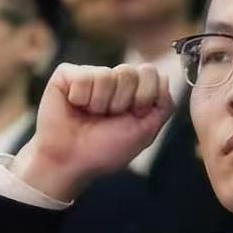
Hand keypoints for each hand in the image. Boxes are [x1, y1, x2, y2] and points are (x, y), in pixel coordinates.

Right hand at [12, 63, 172, 200]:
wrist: (70, 161)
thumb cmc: (105, 150)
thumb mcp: (145, 132)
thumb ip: (163, 105)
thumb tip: (165, 77)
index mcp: (133, 91)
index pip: (151, 74)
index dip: (144, 98)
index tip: (132, 117)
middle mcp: (113, 80)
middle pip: (130, 71)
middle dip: (121, 102)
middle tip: (107, 118)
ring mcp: (90, 75)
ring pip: (107, 75)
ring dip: (99, 104)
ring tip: (89, 115)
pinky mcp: (67, 74)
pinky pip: (84, 76)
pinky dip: (80, 98)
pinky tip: (74, 106)